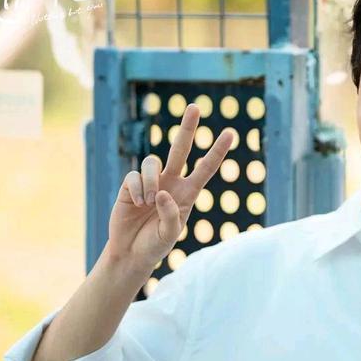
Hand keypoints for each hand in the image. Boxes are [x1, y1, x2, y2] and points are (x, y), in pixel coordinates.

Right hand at [105, 103, 232, 273]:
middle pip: (181, 148)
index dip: (217, 151)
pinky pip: (134, 175)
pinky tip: (136, 203)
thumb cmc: (155, 244)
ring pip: (153, 161)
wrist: (131, 253)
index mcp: (188, 193)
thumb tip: (162, 192)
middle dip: (187, 128)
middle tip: (194, 107)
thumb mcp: (169, 235)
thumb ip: (171, 215)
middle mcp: (171, 182)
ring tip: (148, 203)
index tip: (230, 134)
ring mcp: (151, 181)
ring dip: (151, 181)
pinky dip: (137, 189)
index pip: (206, 168)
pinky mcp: (130, 185)